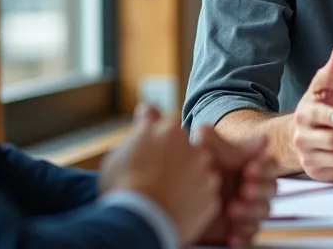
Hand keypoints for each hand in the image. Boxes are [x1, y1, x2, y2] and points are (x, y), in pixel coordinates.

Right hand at [98, 103, 222, 244]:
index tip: (150, 146)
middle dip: (175, 158)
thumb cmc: (123, 185)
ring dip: (188, 179)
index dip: (155, 136)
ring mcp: (206, 172)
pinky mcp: (212, 197)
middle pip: (185, 148)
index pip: (164, 123)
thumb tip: (146, 110)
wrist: (141, 221)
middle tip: (157, 176)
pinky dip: (193, 201)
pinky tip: (176, 208)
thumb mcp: (120, 152)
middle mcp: (193, 146)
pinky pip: (203, 196)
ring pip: (199, 171)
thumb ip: (140, 128)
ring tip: (167, 195)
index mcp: (168, 130)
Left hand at [192, 128, 275, 247]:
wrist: (179, 196)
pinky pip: (250, 236)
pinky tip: (232, 235)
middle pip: (270, 189)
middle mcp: (255, 188)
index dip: (264, 168)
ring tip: (233, 210)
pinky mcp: (241, 230)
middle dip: (260, 190)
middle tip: (245, 190)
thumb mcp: (207, 154)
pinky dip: (243, 236)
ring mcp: (249, 210)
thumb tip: (257, 137)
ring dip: (251, 212)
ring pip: (262, 212)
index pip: (269, 166)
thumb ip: (226, 144)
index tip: (250, 168)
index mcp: (252, 167)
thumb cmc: (200, 169)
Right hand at [291, 45, 332, 181]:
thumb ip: (332, 70)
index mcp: (305, 114)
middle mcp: (305, 139)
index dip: (328, 116)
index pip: (316, 115)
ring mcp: (311, 159)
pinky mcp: (320, 173)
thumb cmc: (314, 110)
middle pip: (330, 142)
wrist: (294, 138)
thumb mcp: (320, 88)